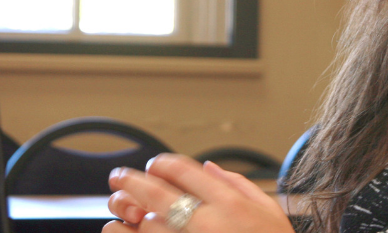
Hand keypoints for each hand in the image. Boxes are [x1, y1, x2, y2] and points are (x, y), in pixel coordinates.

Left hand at [104, 153, 294, 232]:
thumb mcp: (270, 213)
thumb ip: (240, 186)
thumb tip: (210, 169)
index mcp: (229, 204)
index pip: (181, 169)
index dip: (159, 164)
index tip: (153, 167)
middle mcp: (207, 223)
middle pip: (154, 191)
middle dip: (129, 181)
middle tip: (118, 178)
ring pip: (142, 223)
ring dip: (130, 216)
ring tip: (126, 213)